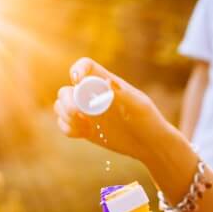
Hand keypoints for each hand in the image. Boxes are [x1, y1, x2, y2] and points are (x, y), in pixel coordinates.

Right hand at [54, 57, 170, 161]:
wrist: (150, 145)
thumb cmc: (149, 121)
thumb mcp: (139, 106)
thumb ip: (123, 94)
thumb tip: (106, 81)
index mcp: (107, 83)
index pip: (85, 66)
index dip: (77, 70)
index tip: (77, 81)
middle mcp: (94, 95)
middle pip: (67, 90)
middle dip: (67, 100)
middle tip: (78, 113)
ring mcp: (88, 112)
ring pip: (62, 106)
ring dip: (65, 115)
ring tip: (83, 125)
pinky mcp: (85, 129)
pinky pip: (64, 124)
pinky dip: (67, 128)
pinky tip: (82, 133)